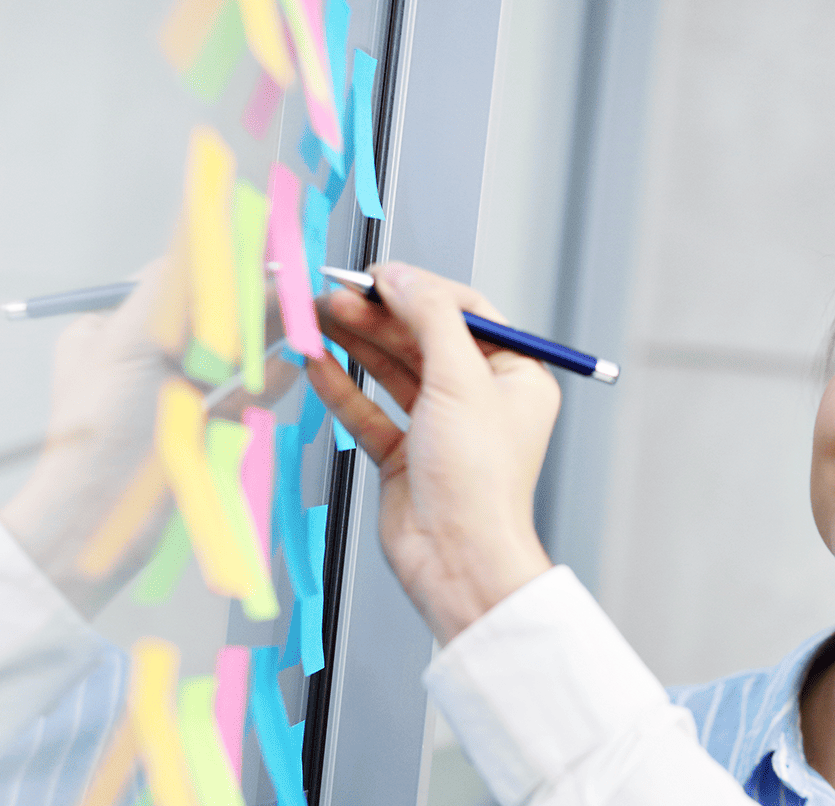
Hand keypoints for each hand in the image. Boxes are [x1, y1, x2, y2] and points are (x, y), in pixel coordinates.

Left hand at [0, 254, 298, 616]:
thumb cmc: (98, 435)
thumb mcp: (129, 341)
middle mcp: (142, 361)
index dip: (228, 265)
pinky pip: (242, 399)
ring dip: (270, 333)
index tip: (270, 248)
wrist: (96, 522)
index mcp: (112, 330)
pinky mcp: (198, 435)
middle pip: (213, 317)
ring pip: (233, 354)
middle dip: (258, 299)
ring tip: (308, 316)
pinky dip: (269, 379)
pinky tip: (293, 364)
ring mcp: (172, 399)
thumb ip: (173, 286)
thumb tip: (206, 231)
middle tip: (302, 284)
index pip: (180, 282)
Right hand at [307, 262, 558, 642]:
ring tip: (317, 317)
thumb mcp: (460, 381)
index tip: (377, 275)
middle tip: (332, 295)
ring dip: (357, 343)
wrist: (457, 559)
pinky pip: (372, 411)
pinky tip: (316, 362)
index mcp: (517, 377)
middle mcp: (483, 399)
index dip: (420, 290)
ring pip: (395, 371)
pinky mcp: (407, 457)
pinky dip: (345, 387)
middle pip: (424, 339)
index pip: (466, 314)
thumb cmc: (477, 478)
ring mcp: (442, 428)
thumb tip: (403, 277)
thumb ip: (431, 320)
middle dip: (378, 315)